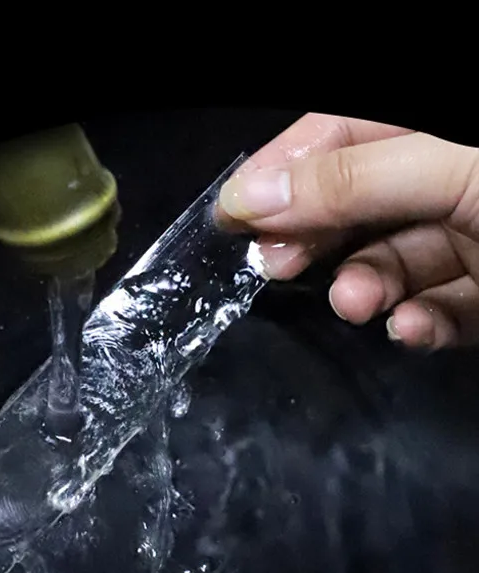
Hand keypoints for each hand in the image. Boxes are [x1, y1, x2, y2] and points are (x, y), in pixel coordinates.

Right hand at [217, 113, 478, 348]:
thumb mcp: (453, 170)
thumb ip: (352, 182)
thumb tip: (248, 198)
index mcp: (435, 132)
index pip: (340, 133)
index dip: (283, 167)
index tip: (230, 213)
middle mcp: (448, 181)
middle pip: (357, 204)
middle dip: (314, 237)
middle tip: (277, 266)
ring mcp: (470, 240)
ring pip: (393, 265)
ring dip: (364, 287)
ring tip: (353, 303)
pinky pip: (436, 313)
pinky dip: (415, 325)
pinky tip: (408, 328)